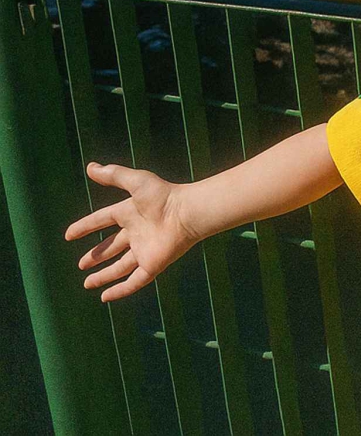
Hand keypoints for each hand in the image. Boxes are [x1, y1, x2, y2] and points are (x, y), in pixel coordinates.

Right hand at [64, 162, 198, 301]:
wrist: (189, 213)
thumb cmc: (165, 196)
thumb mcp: (136, 182)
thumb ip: (114, 175)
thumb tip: (91, 166)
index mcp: (130, 213)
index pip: (103, 220)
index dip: (86, 226)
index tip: (69, 234)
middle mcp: (136, 233)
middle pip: (112, 247)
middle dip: (97, 255)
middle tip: (81, 263)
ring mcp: (144, 250)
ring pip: (120, 267)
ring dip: (104, 275)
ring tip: (87, 283)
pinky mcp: (152, 265)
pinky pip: (133, 281)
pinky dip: (120, 290)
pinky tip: (106, 297)